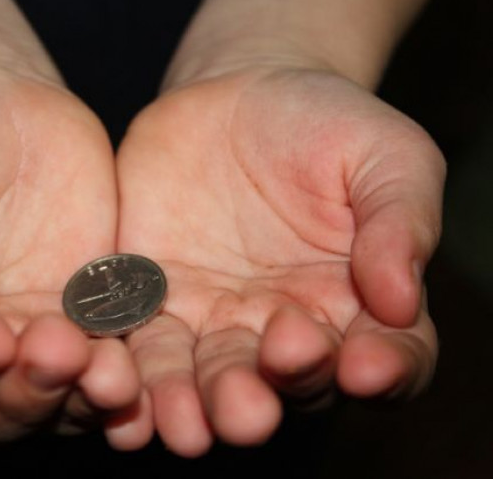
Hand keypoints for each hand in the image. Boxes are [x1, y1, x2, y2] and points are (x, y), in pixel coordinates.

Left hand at [115, 66, 444, 456]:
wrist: (237, 90)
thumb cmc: (324, 122)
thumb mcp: (385, 152)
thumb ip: (401, 220)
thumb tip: (401, 300)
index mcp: (355, 304)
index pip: (386, 358)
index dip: (383, 370)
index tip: (363, 366)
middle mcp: (281, 327)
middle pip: (277, 385)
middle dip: (258, 400)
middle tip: (247, 410)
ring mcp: (211, 318)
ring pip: (199, 378)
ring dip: (188, 406)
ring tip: (181, 426)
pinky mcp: (149, 298)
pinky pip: (135, 342)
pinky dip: (126, 372)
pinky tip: (115, 389)